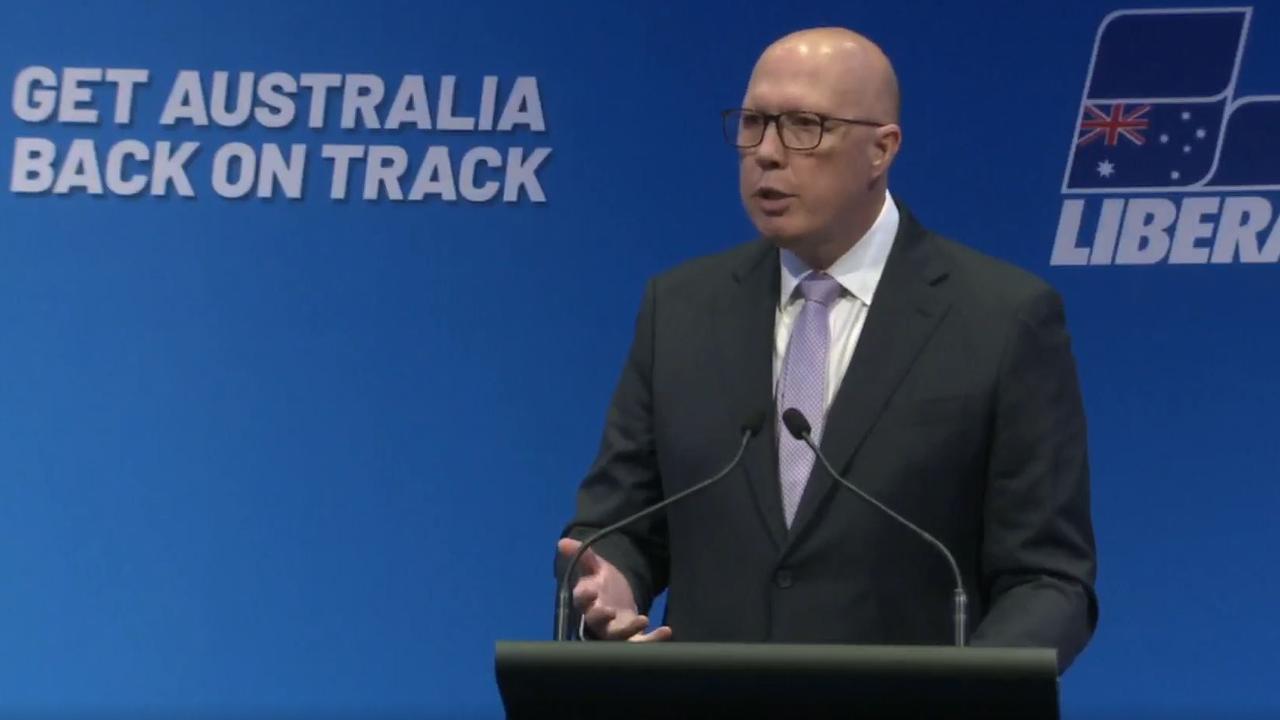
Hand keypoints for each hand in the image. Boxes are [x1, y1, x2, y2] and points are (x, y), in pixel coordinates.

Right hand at [557, 538, 672, 641]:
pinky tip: (666, 630)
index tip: (591, 590)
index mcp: (586, 600)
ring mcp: (612, 632)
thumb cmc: (601, 584)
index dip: (584, 595)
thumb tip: (563, 542)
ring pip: (616, 637)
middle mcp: (596, 619)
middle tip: (610, 611)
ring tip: (644, 619)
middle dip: (601, 617)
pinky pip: (638, 643)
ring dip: (629, 630)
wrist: (616, 600)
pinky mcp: (629, 639)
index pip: (581, 598)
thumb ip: (582, 555)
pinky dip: (652, 639)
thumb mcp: (595, 566)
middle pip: (595, 621)